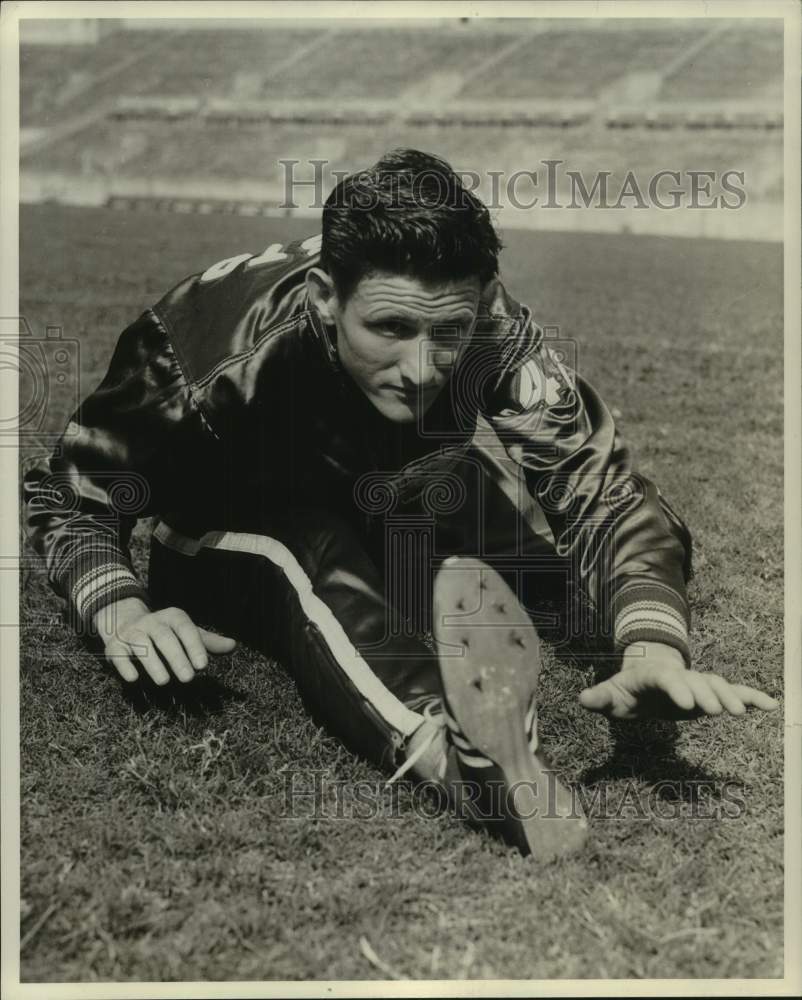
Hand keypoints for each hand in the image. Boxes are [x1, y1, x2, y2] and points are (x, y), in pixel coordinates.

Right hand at [95, 599, 236, 684]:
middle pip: (164, 638)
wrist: (123, 618)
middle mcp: (152, 622)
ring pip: (142, 645)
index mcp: (172, 617)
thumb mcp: (186, 632)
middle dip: (177, 657)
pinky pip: (118, 654)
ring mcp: (132, 633)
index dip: (194, 646)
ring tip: (164, 682)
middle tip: (188, 678)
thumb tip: (233, 645)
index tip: (203, 666)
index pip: (186, 629)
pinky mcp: (114, 646)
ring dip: (153, 663)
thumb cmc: (164, 631)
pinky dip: (125, 666)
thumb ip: (207, 641)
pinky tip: (133, 679)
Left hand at [578, 641, 779, 719]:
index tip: (687, 705)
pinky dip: (751, 696)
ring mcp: (697, 682)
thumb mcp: (611, 695)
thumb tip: (582, 699)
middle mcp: (679, 675)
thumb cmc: (627, 689)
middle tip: (718, 712)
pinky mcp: (710, 692)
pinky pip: (734, 691)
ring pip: (716, 683)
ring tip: (740, 713)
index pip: (665, 679)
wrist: (646, 674)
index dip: (677, 688)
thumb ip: (599, 698)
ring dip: (729, 696)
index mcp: (653, 674)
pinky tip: (770, 705)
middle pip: (695, 681)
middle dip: (706, 694)